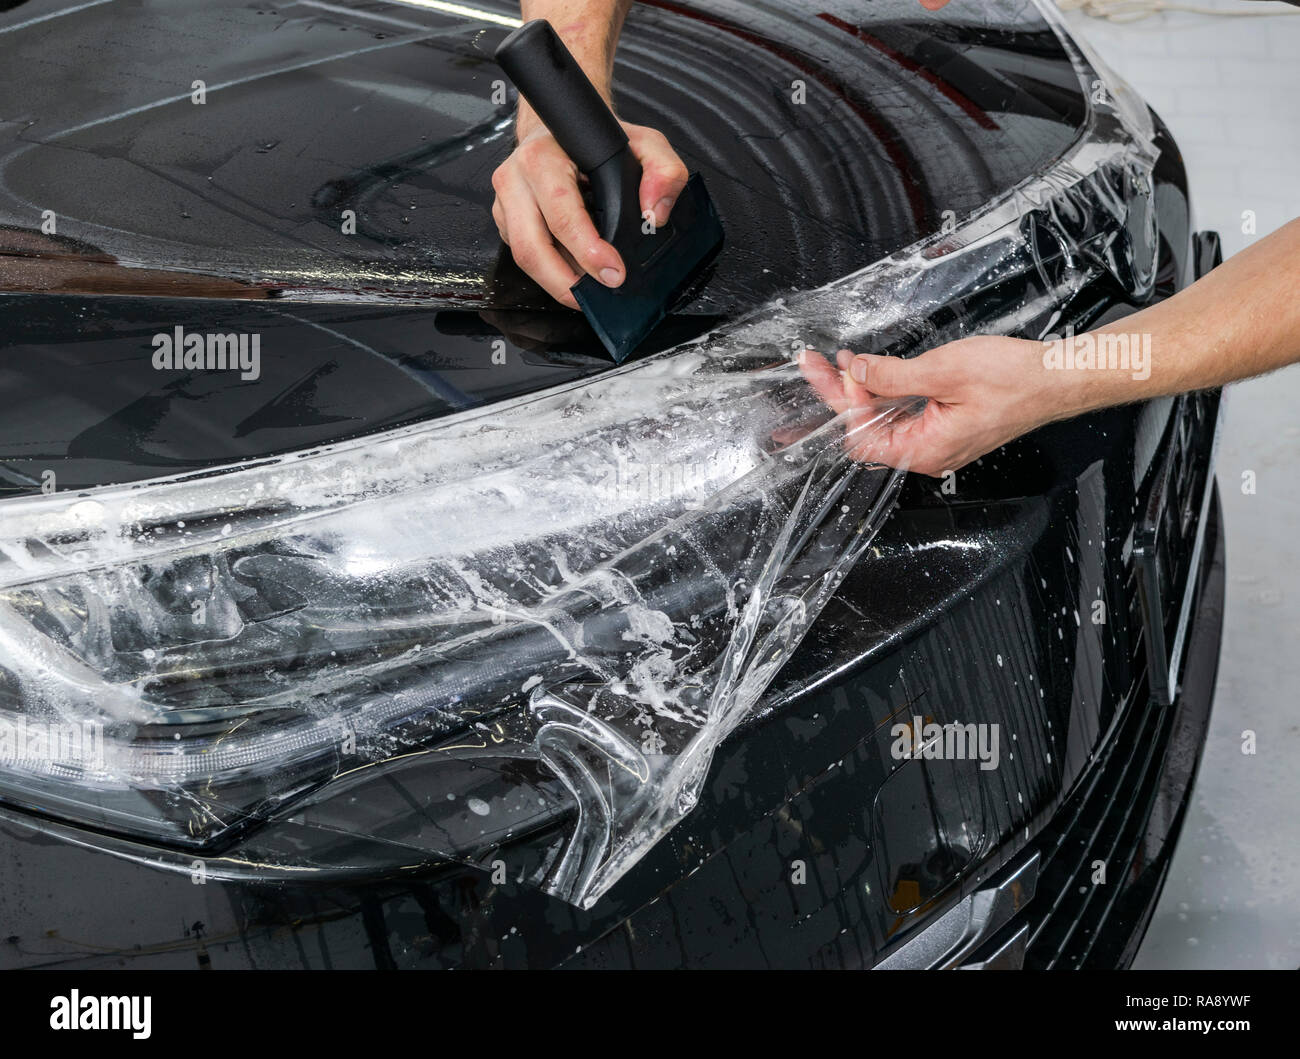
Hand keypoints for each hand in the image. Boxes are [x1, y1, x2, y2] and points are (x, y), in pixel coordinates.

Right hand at [490, 118, 688, 308]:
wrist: (561, 130)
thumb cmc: (595, 139)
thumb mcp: (643, 143)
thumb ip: (663, 170)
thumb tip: (655, 213)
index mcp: (543, 158)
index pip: (561, 214)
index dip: (587, 251)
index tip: (613, 272)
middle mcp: (516, 179)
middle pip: (531, 247)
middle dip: (565, 282)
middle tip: (595, 296)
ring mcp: (506, 201)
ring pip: (524, 257)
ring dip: (556, 282)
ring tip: (587, 292)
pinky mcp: (506, 219)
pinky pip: (523, 253)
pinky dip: (550, 271)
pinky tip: (574, 272)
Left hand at [799, 336, 1079, 476]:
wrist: (1057, 379)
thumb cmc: (1015, 380)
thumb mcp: (944, 370)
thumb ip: (893, 375)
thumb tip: (857, 372)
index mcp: (924, 449)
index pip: (861, 436)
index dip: (845, 402)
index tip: (838, 368)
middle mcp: (927, 452)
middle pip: (866, 428)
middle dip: (840, 393)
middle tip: (817, 363)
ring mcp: (935, 440)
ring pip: (883, 419)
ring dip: (860, 390)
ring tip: (839, 362)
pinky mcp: (944, 425)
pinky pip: (903, 413)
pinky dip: (885, 391)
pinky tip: (872, 370)